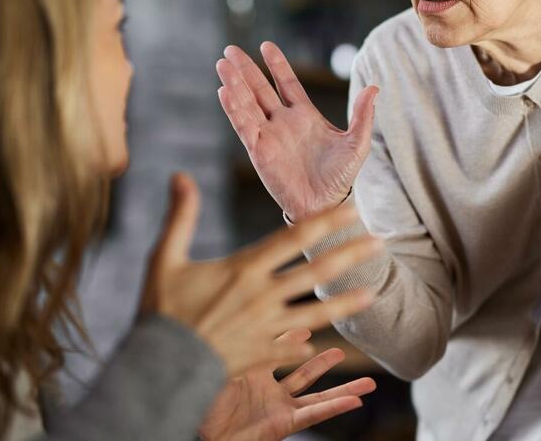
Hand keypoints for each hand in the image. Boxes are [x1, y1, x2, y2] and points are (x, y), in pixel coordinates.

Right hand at [139, 173, 380, 375]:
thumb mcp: (164, 258)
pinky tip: (336, 342)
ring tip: (373, 292)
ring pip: (318, 312)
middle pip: (317, 272)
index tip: (351, 210)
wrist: (160, 365)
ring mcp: (267, 327)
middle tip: (379, 242)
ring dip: (347, 302)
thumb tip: (180, 175)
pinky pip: (298, 346)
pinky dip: (316, 342)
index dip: (326, 222)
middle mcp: (263, 296)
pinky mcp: (264, 353)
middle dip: (350, 255)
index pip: (294, 238)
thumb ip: (180, 216)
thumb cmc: (162, 310)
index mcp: (244, 269)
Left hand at [199, 328, 375, 440]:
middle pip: (304, 372)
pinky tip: (356, 400)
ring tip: (369, 382)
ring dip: (343, 388)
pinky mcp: (280, 423)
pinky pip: (313, 413)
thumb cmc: (193, 392)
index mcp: (251, 370)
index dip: (292, 335)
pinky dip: (336, 406)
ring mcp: (276, 407)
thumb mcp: (219, 354)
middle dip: (324, 362)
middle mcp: (267, 390)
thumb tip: (238, 304)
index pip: (278, 348)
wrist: (192, 424)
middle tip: (344, 349)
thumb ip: (236, 336)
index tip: (308, 319)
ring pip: (317, 395)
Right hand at [216, 42, 378, 221]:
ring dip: (235, 84)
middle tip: (230, 50)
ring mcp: (269, 135)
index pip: (287, 84)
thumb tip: (374, 87)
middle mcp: (283, 122)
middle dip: (246, 70)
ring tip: (222, 64)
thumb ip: (363, 115)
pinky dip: (233, 108)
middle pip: (260, 89)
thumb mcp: (357, 143)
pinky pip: (244, 125)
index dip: (276, 65)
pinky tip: (224, 91)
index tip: (265, 46)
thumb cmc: (341, 177)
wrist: (325, 205)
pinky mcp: (259, 150)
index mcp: (305, 116)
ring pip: (248, 104)